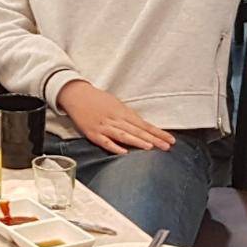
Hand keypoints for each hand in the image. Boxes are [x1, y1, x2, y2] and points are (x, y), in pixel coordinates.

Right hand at [57, 80, 175, 154]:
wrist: (75, 94)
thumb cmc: (97, 99)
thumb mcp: (115, 103)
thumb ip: (128, 116)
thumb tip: (142, 127)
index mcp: (122, 112)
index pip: (143, 124)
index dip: (157, 133)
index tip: (170, 140)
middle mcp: (114, 119)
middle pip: (136, 130)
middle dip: (153, 139)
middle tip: (167, 146)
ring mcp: (103, 126)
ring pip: (123, 135)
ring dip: (136, 141)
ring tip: (150, 147)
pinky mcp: (92, 133)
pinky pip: (104, 141)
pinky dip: (114, 147)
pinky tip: (123, 152)